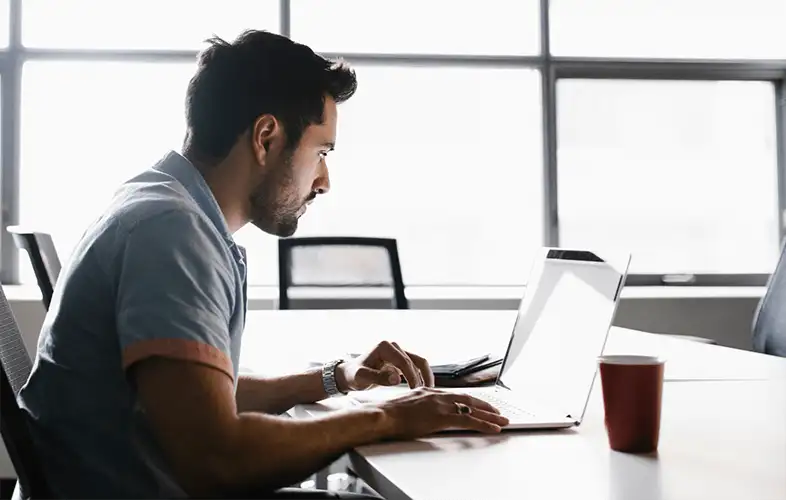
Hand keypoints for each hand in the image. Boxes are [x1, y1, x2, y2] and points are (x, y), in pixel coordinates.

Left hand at [337, 341, 433, 391]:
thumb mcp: (361, 377)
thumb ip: (378, 377)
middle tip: (425, 395)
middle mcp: (393, 346)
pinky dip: (421, 377)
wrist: (349, 375)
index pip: (404, 362)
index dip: (412, 377)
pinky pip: (416, 367)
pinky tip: (423, 390)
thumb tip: (397, 379)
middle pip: (415, 361)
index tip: (416, 392)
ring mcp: (398, 352)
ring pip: (419, 363)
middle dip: (421, 378)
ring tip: (428, 392)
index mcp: (384, 347)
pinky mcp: (401, 361)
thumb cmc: (353, 375)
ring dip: (425, 377)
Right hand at [376, 387, 509, 438]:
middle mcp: (438, 395)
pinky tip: (493, 428)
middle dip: (486, 406)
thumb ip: (422, 408)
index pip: (457, 395)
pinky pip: (468, 420)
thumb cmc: (390, 415)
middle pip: (468, 399)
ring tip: (502, 421)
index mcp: (430, 392)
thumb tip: (428, 415)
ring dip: (490, 415)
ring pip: (472, 408)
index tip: (481, 404)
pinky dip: (484, 424)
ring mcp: (441, 405)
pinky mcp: (442, 416)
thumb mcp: (409, 406)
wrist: (383, 415)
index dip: (472, 400)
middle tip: (498, 412)